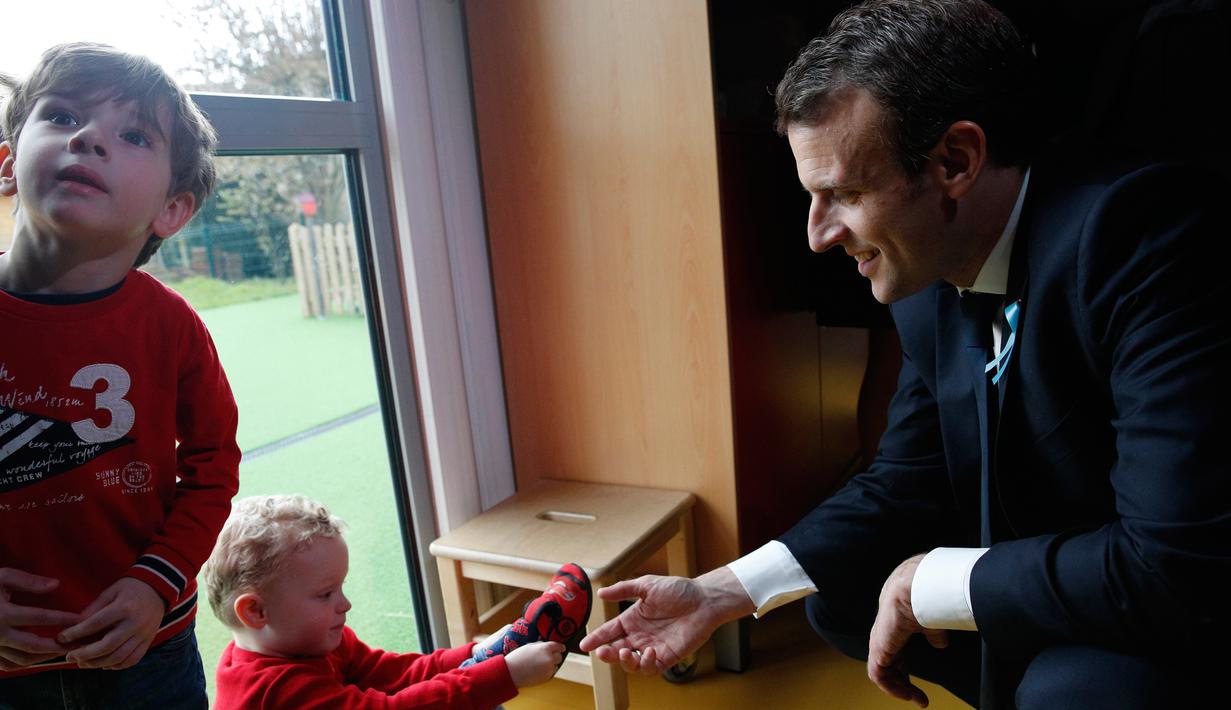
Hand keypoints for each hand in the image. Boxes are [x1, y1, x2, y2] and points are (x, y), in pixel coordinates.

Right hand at [0, 568, 80, 670]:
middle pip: (33, 645)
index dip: (62, 619)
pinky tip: (39, 657)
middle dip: (57, 646)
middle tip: (77, 643)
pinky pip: (8, 665)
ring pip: (21, 659)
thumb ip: (28, 581)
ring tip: (63, 651)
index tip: (80, 619)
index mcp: (2, 613)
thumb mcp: (1, 577)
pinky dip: (25, 664)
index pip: (39, 617)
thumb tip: (55, 584)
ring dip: (44, 657)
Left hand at [59, 578, 164, 669]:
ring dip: (97, 663)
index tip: (61, 637)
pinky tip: (103, 664)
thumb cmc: (131, 588)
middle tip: (68, 656)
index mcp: (124, 607)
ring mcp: (143, 634)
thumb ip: (93, 608)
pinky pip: (132, 660)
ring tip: (82, 663)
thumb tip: (74, 626)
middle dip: (84, 654)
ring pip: (118, 657)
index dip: (76, 632)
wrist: (159, 588)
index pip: (96, 624)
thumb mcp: (111, 591)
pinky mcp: (148, 641)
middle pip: (107, 646)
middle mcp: (135, 623)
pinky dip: (116, 666)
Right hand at [504, 641, 565, 686]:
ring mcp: (549, 669)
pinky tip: (537, 670)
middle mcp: (549, 658)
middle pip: (559, 656)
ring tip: (539, 664)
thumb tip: (545, 641)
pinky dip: (547, 671)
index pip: (559, 646)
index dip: (560, 647)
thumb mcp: (529, 646)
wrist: (511, 672)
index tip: (561, 648)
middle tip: (548, 656)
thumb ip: (540, 644)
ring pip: (555, 665)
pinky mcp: (546, 677)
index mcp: (546, 648)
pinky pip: (550, 672)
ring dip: (551, 664)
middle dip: (555, 656)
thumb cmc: (518, 657)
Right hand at [579, 568, 753, 674]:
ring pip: (631, 664)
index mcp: (632, 619)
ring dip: (625, 662)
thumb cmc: (678, 590)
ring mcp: (653, 647)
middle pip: (616, 651)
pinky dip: (646, 664)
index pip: (609, 632)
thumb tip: (600, 593)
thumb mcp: (647, 585)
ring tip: (625, 652)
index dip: (596, 638)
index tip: (584, 644)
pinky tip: (649, 652)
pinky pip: (651, 668)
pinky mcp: (668, 656)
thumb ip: (623, 589)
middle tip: (602, 652)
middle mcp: (640, 636)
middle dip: (607, 654)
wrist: (704, 600)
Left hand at [867, 554, 948, 707]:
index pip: (896, 652)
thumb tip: (940, 643)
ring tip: (918, 699)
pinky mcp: (879, 647)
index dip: (906, 670)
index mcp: (895, 625)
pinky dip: (891, 687)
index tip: (921, 686)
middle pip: (889, 664)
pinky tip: (908, 693)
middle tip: (920, 698)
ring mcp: (880, 640)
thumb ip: (933, 633)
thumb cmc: (926, 596)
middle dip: (903, 683)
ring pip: (883, 672)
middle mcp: (885, 633)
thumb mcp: (931, 621)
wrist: (918, 586)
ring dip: (899, 689)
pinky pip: (878, 674)